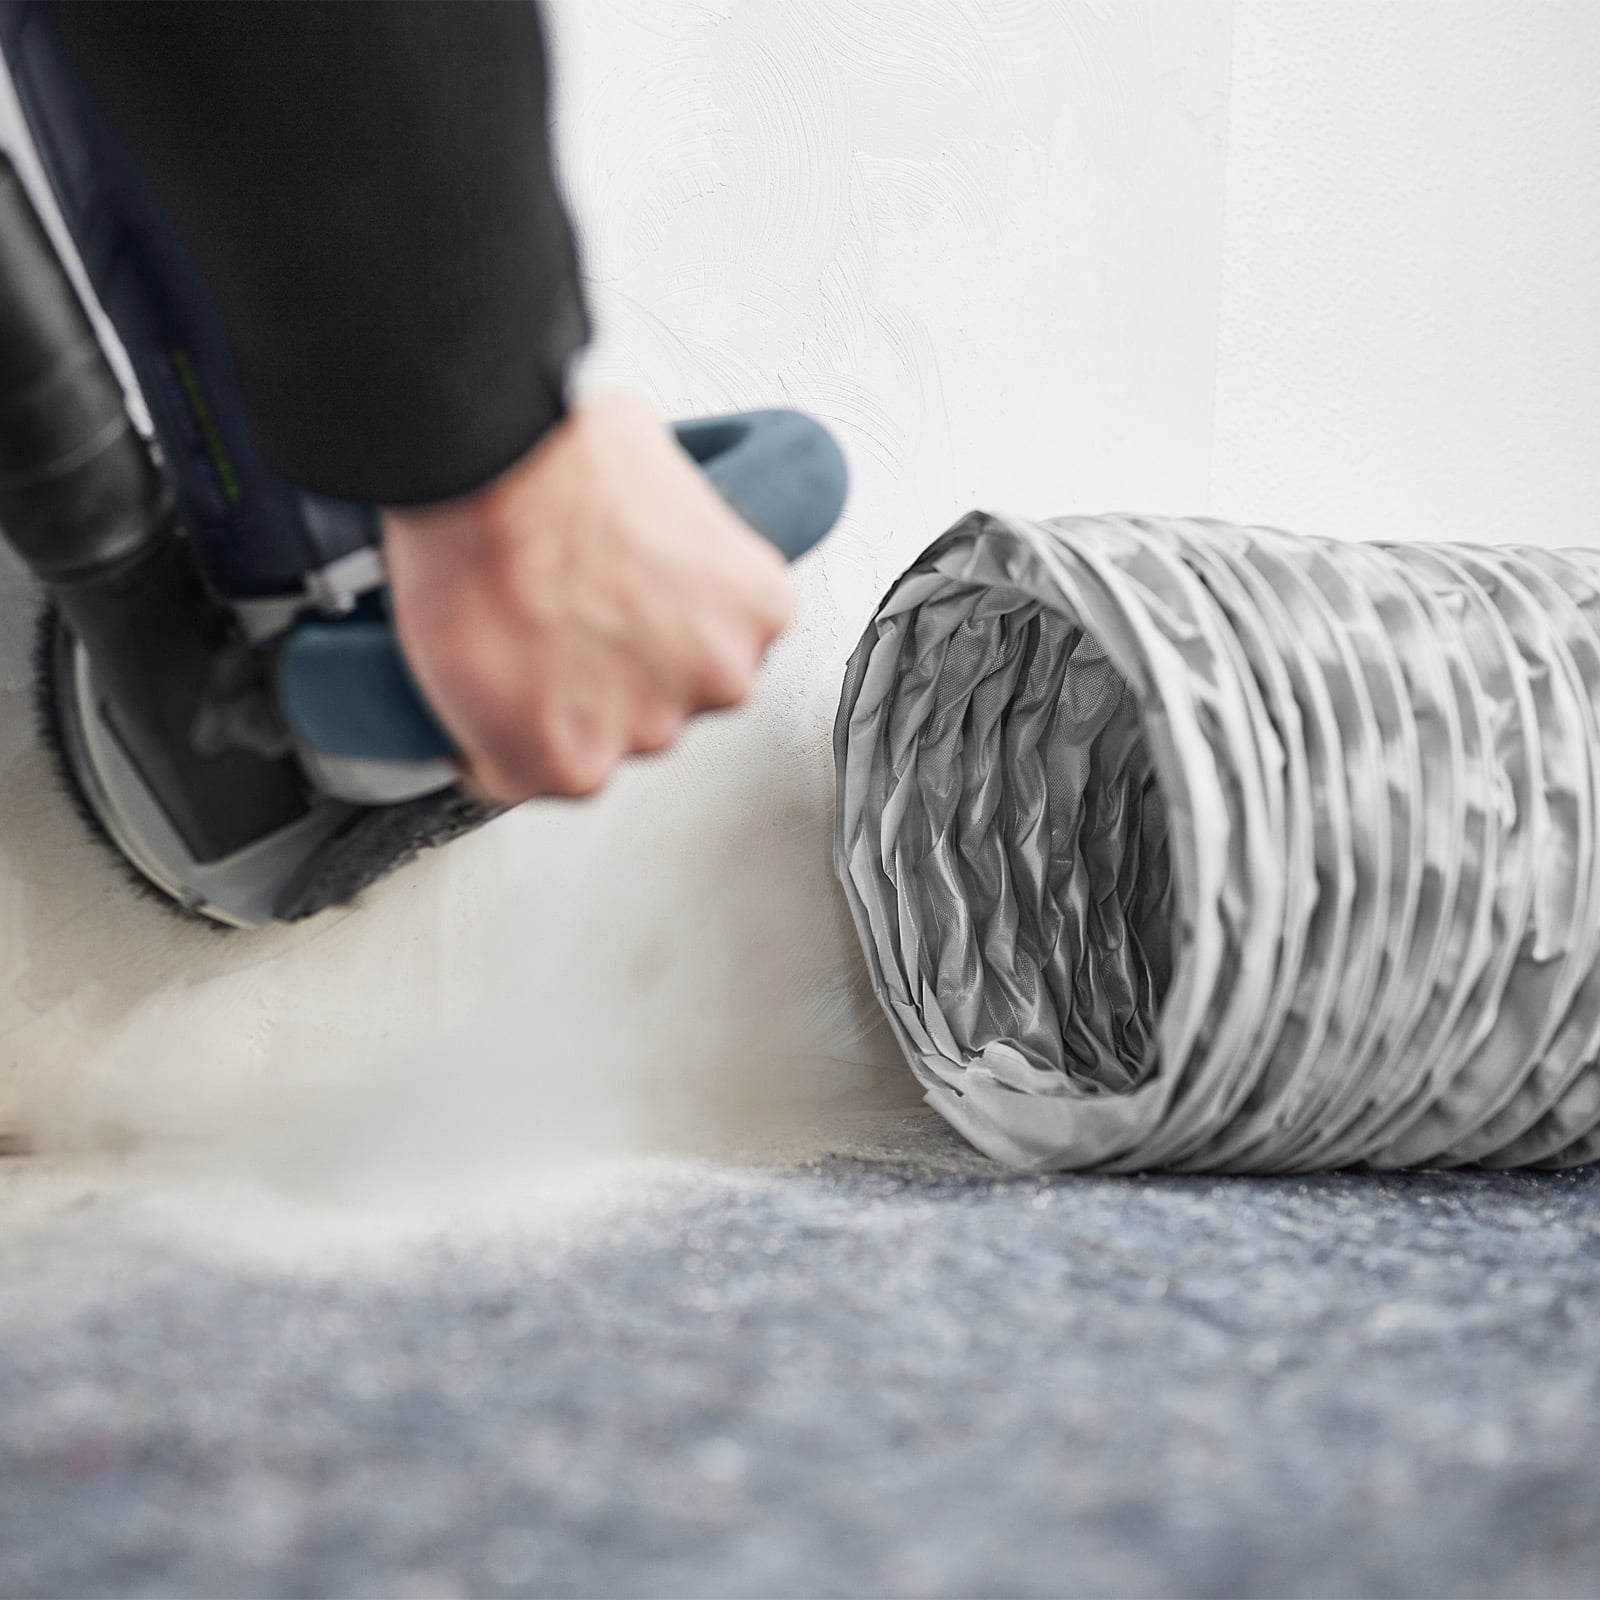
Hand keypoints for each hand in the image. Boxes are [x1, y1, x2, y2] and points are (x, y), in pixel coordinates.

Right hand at [382, 392, 793, 802]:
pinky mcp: (569, 762)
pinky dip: (491, 752)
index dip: (656, 640)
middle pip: (662, 703)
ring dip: (556, 714)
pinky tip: (475, 708)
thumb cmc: (561, 452)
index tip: (620, 627)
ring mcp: (646, 727)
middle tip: (557, 630)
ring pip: (596, 744)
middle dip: (612, 677)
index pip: (714, 655)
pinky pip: (522, 778)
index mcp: (754, 612)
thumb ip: (674, 541)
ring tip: (508, 651)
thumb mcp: (666, 477)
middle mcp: (717, 678)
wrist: (488, 464)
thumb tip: (638, 541)